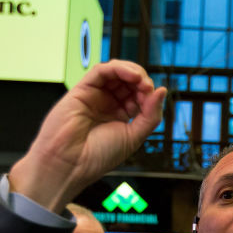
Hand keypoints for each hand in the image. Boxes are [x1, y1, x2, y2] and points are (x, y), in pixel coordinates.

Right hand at [9, 60, 165, 212]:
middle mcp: (108, 104)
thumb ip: (151, 114)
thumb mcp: (134, 136)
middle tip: (147, 88)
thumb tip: (162, 91)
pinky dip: (118, 68)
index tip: (154, 98)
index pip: (139, 95)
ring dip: (133, 72)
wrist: (70, 164)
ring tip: (141, 81)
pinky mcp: (83, 89)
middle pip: (129, 81)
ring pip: (117, 72)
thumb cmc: (97, 157)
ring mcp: (96, 96)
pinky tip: (131, 75)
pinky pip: (102, 71)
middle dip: (142, 81)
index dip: (149, 94)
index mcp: (121, 116)